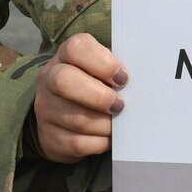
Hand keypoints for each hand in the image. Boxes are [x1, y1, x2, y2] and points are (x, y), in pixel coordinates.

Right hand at [33, 32, 125, 164]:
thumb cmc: (96, 84)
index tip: (123, 78)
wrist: (63, 113)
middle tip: (121, 106)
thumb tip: (146, 80)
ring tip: (120, 124)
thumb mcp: (104, 69)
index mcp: (66, 56)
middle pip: (65, 81)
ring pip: (76, 118)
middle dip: (99, 96)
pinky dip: (100, 143)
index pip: (77, 48)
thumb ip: (118, 69)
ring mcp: (45, 109)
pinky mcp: (49, 136)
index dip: (103, 63)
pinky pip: (77, 143)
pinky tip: (110, 138)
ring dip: (106, 125)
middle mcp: (49, 79)